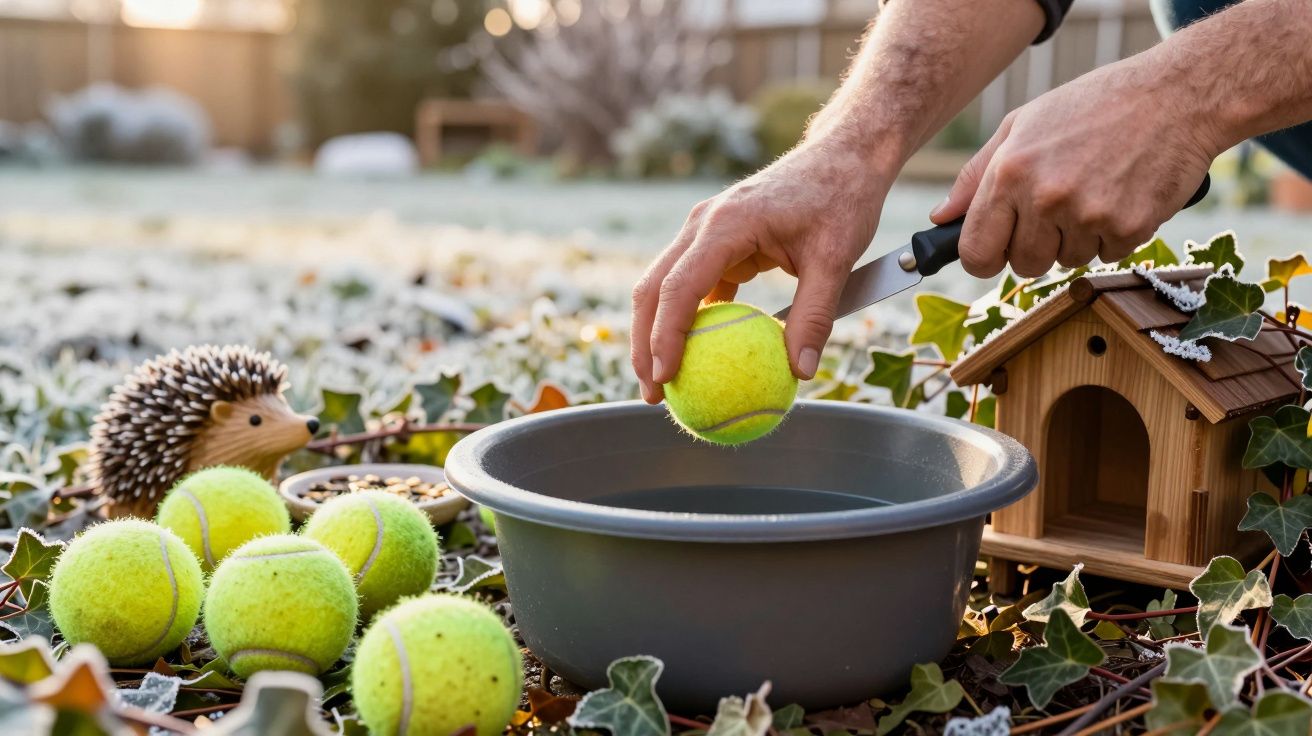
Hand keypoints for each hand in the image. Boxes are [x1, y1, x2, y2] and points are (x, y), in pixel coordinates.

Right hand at [631, 137, 890, 402]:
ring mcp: (704, 232)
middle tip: (652, 394)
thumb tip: (799, 371)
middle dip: (644, 344)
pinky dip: (689, 322)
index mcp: (724, 224)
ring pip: (664, 288)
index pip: (680, 287)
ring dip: (658, 335)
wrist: (842, 155)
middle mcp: (702, 225)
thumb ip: (816, 314)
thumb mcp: (836, 257)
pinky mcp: (717, 243)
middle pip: (653, 289)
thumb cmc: (841, 198)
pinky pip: (692, 288)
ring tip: (665, 384)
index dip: (666, 336)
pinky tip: (700, 358)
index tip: (666, 378)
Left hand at [930, 55, 1217, 277]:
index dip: (983, 258)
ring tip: (1092, 191)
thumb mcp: (1020, 126)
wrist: (1174, 96)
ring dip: (1076, 239)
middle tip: (1056, 210)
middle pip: (1022, 265)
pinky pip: (1107, 256)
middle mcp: (1045, 197)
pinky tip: (1120, 195)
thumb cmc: (1092, 107)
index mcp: (1009, 173)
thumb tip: (941, 217)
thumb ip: (974, 175)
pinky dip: (1112, 235)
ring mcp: (1089, 215)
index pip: (976, 252)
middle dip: (1035, 247)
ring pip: (1066, 262)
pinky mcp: (1130, 228)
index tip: (995, 251)